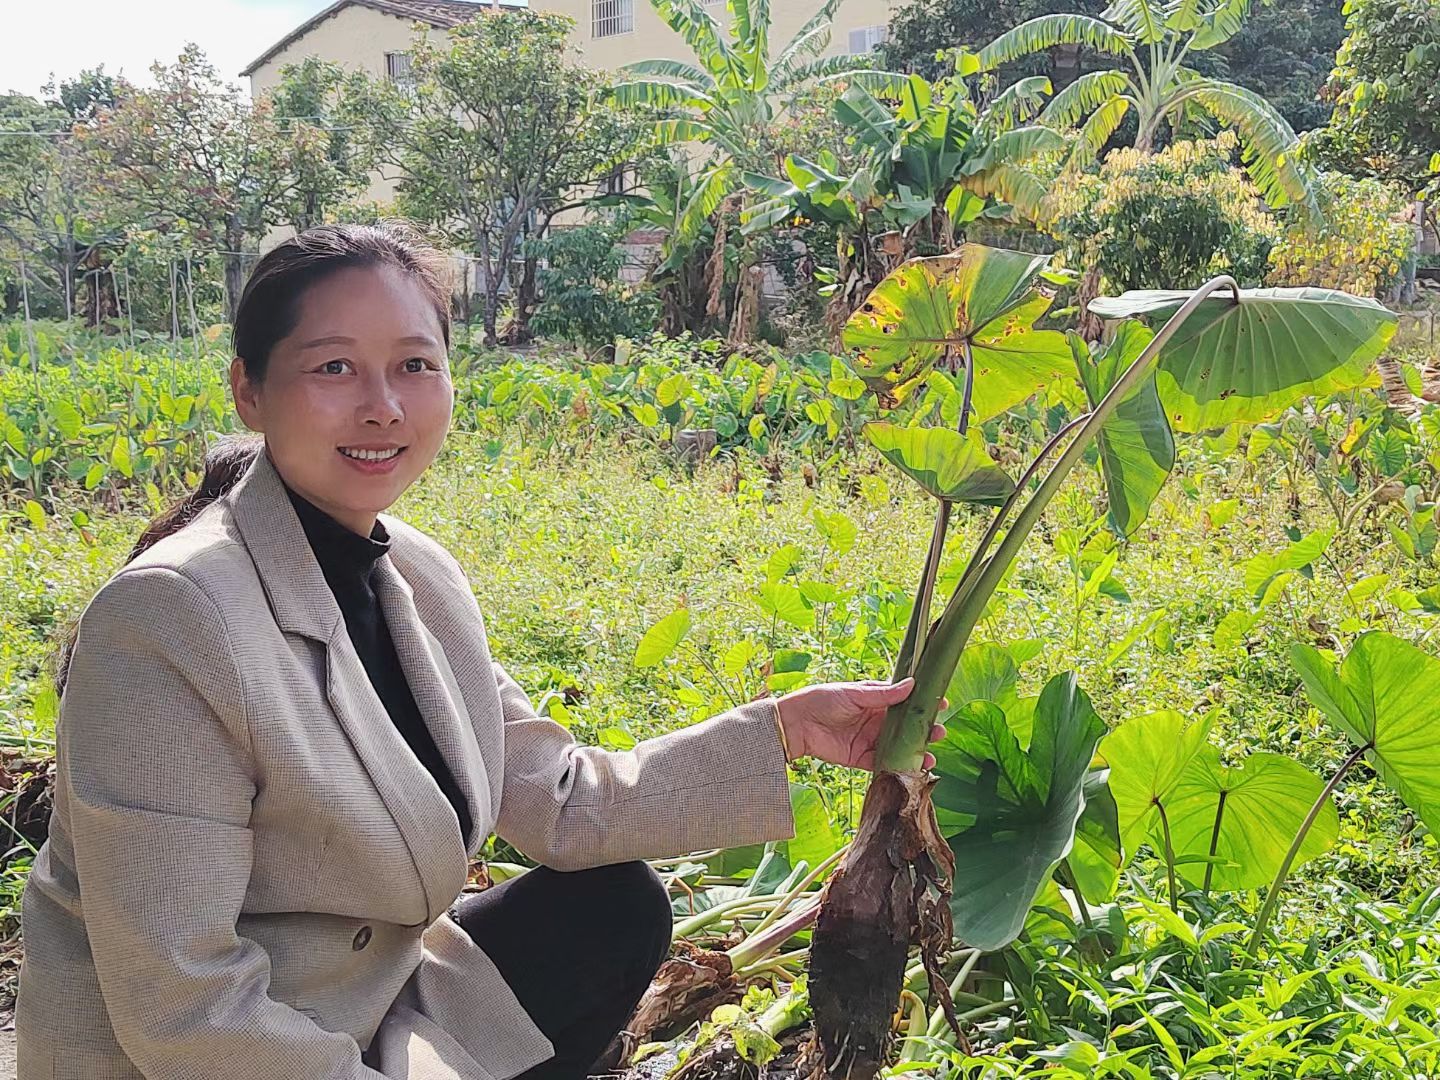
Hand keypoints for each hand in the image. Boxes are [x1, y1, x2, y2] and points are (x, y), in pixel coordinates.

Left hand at [774, 677, 947, 770]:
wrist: (797, 724)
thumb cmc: (823, 700)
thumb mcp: (854, 693)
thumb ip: (882, 694)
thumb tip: (912, 684)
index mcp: (876, 701)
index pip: (905, 701)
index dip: (923, 703)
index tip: (942, 704)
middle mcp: (876, 721)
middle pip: (907, 727)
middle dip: (925, 730)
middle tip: (939, 732)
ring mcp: (870, 740)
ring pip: (899, 748)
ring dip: (916, 752)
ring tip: (930, 757)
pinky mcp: (861, 758)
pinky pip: (883, 764)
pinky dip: (898, 768)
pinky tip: (912, 770)